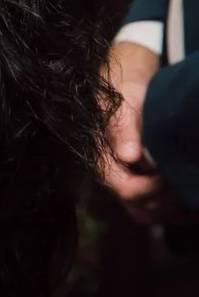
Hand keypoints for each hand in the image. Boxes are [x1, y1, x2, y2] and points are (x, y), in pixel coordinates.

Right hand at [101, 41, 190, 223]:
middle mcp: (117, 175)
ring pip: (152, 213)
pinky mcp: (144, 180)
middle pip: (142, 209)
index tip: (173, 173)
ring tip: (196, 193)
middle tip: (189, 181)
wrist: (126, 84)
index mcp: (106, 159)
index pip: (129, 191)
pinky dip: (180, 209)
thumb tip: (129, 156)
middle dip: (169, 202)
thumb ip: (123, 129)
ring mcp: (131, 180)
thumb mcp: (122, 103)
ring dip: (176, 210)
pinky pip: (160, 208)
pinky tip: (196, 199)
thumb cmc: (122, 90)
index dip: (155, 190)